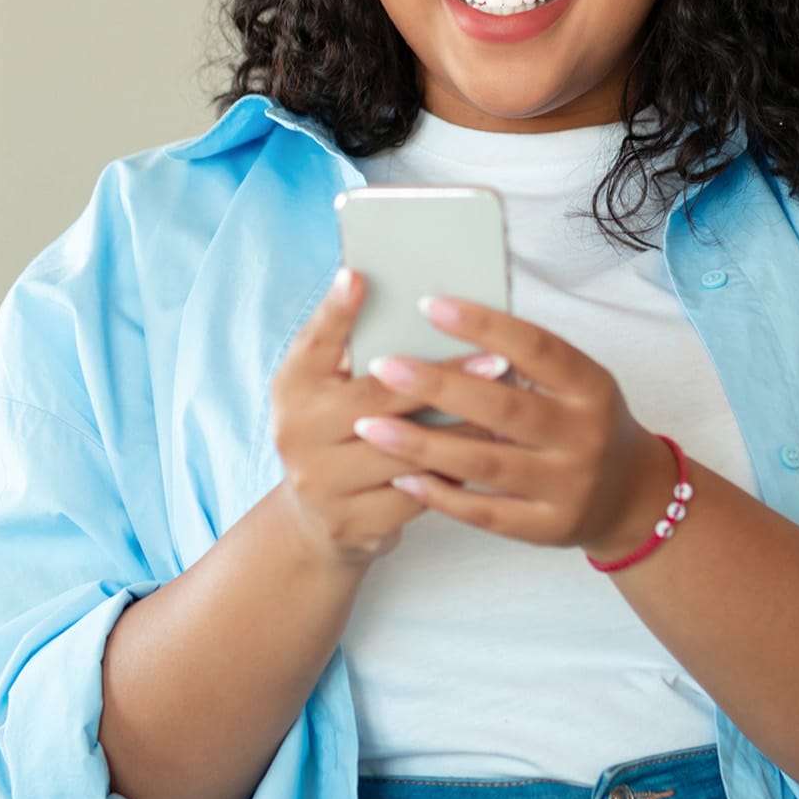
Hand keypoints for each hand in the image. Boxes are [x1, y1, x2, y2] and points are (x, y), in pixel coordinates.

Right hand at [269, 270, 499, 565]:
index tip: (360, 276)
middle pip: (377, 398)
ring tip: (507, 409)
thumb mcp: (329, 389)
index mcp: (291, 388)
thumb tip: (389, 291)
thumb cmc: (339, 433)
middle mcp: (296, 433)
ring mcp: (322, 482)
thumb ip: (353, 349)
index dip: (335, 310)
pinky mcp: (353, 522)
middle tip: (495, 360)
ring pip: (406, 450)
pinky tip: (490, 455)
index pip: (313, 342)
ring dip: (462, 428)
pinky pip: (418, 494)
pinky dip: (456, 473)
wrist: (318, 520)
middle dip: (442, 378)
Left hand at [348, 296, 673, 553]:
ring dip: (422, 444)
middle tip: (383, 364)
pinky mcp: (547, 528)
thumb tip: (444, 325)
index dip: (483, 324)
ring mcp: (568, 487)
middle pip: (503, 407)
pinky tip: (402, 475)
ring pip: (485, 464)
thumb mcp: (573, 384)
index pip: (536, 347)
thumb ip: (524, 362)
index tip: (428, 304)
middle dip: (438, 385)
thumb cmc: (582, 422)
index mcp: (592, 387)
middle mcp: (585, 437)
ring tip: (371, 425)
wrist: (630, 496)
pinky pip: (484, 513)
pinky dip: (440, 494)